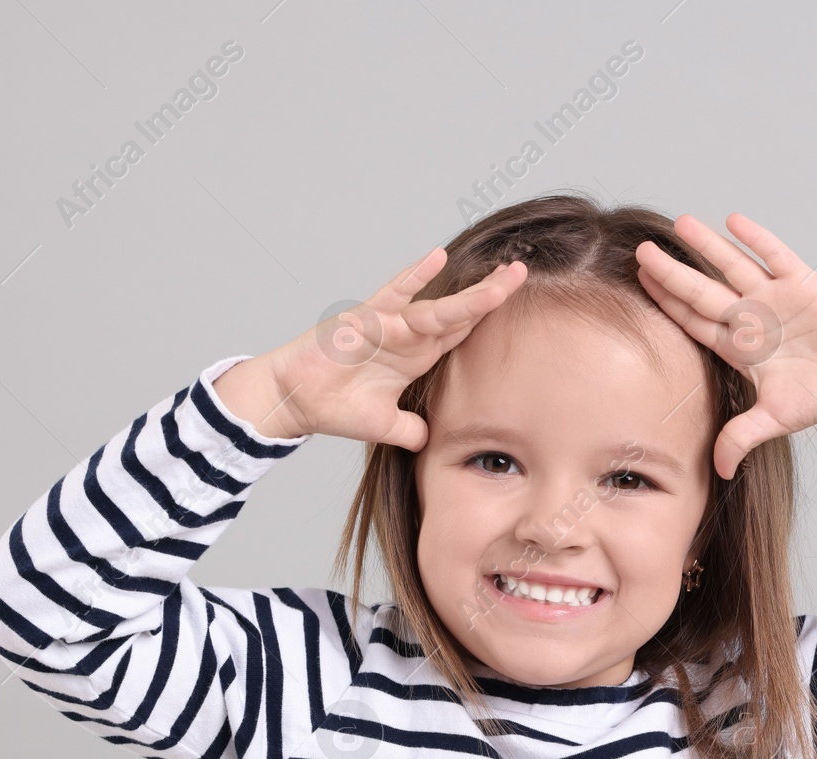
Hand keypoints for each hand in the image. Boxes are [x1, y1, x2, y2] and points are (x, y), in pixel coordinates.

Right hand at [262, 250, 526, 449]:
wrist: (294, 401)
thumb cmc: (333, 407)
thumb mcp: (384, 427)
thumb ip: (411, 431)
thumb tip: (432, 442)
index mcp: (416, 357)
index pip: (461, 333)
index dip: (487, 318)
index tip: (517, 303)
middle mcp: (408, 336)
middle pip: (459, 313)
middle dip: (491, 294)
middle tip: (522, 272)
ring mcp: (388, 325)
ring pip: (438, 308)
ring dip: (471, 295)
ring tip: (503, 279)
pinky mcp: (363, 319)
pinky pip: (393, 294)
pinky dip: (414, 277)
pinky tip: (437, 258)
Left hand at [635, 213, 816, 479]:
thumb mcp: (773, 420)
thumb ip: (740, 438)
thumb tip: (718, 472)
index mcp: (739, 346)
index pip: (694, 320)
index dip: (667, 302)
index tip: (640, 283)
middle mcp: (751, 317)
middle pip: (703, 290)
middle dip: (673, 273)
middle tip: (642, 251)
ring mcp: (776, 297)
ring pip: (734, 265)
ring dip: (707, 246)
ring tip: (680, 224)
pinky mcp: (805, 284)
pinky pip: (777, 256)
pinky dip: (757, 239)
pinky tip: (734, 221)